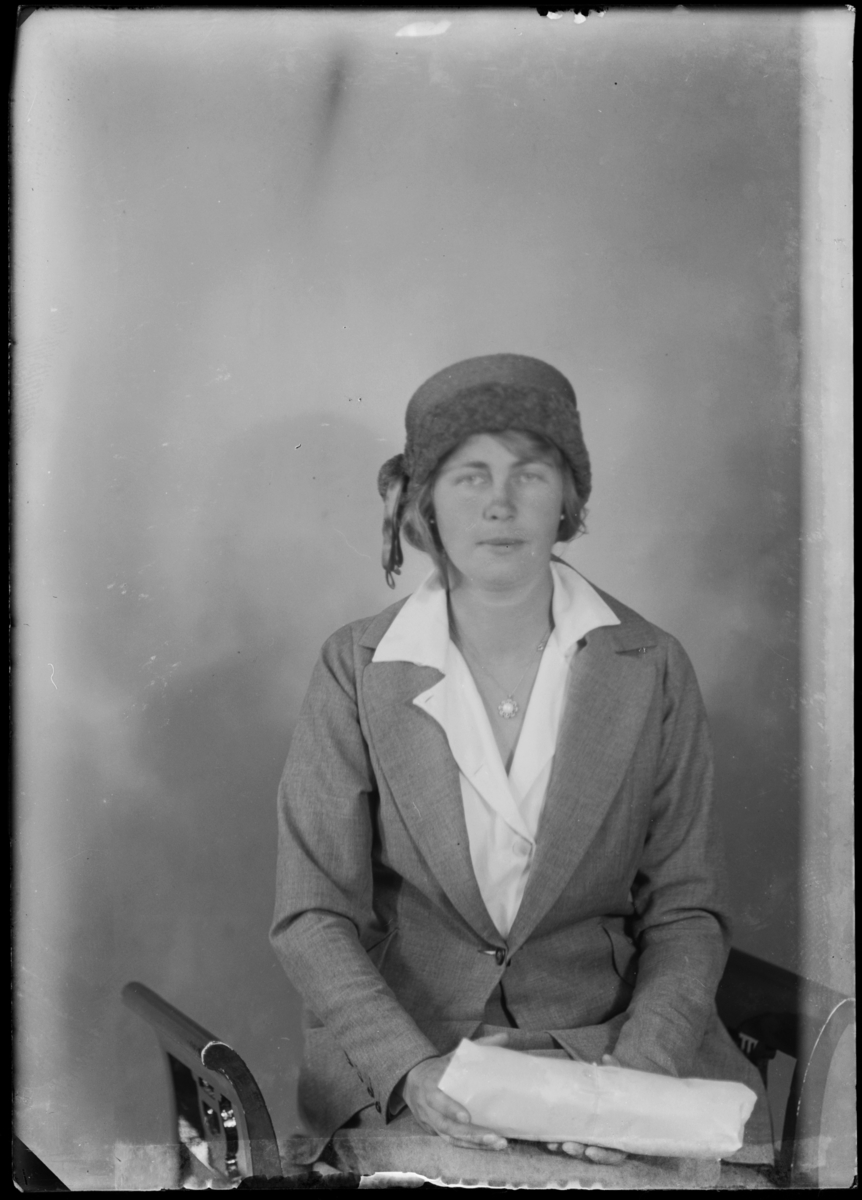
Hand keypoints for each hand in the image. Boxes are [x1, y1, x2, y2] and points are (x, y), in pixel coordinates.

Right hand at [401, 1033, 509, 1150]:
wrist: (412, 1081)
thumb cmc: (439, 1068)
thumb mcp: (452, 1055)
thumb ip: (477, 1046)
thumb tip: (504, 1037)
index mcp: (430, 1085)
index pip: (437, 1099)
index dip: (450, 1108)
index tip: (466, 1116)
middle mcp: (428, 1108)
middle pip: (447, 1126)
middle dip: (471, 1134)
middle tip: (495, 1136)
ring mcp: (432, 1123)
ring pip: (451, 1138)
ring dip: (475, 1143)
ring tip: (498, 1143)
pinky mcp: (437, 1132)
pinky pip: (453, 1142)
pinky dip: (471, 1146)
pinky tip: (489, 1145)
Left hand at [546, 1054, 626, 1164]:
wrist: (618, 1100)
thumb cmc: (620, 1096)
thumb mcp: (620, 1085)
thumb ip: (615, 1073)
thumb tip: (605, 1058)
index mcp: (619, 1136)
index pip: (612, 1154)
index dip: (602, 1155)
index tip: (590, 1151)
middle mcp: (605, 1144)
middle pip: (592, 1153)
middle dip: (578, 1151)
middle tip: (566, 1146)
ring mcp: (591, 1141)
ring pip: (578, 1150)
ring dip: (565, 1148)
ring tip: (552, 1145)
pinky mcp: (579, 1136)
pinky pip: (568, 1143)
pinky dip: (559, 1143)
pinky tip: (547, 1142)